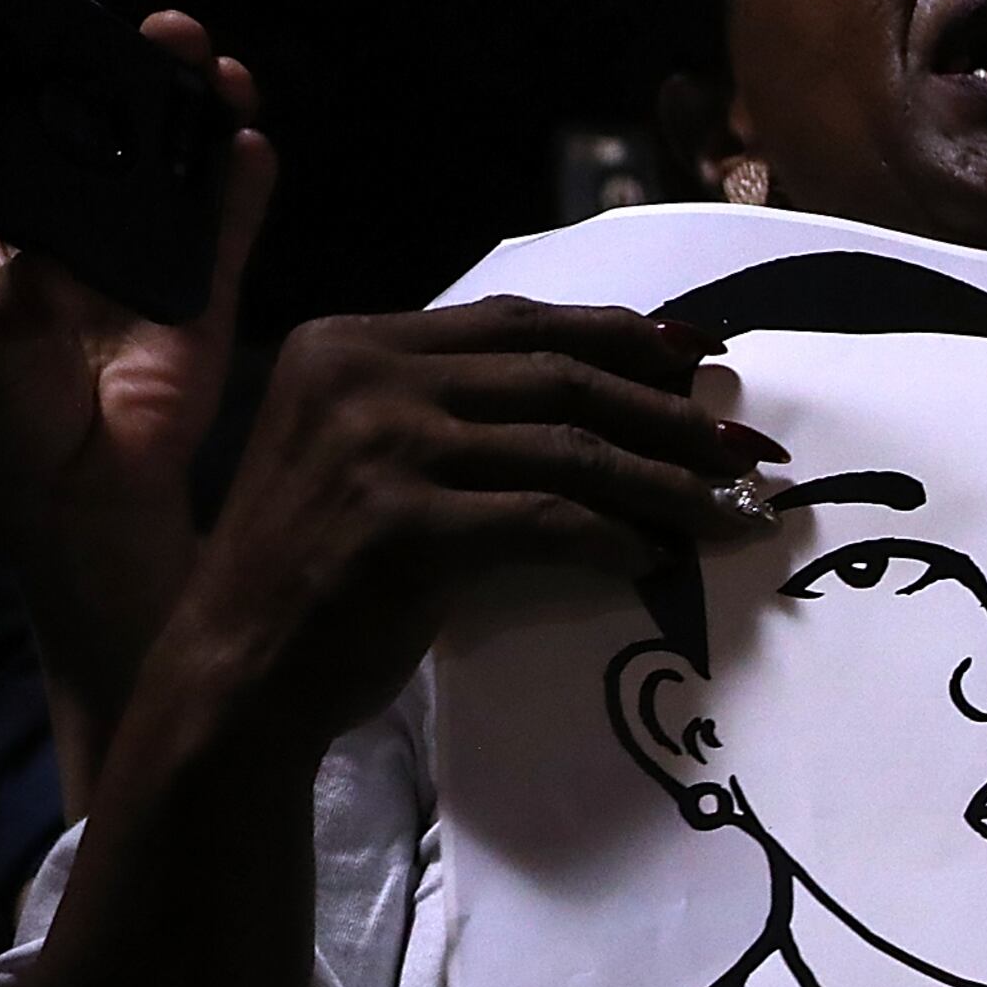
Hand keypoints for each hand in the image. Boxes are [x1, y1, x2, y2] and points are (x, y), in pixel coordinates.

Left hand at [0, 13, 276, 736]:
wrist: (98, 529)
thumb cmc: (18, 449)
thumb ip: (17, 281)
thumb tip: (65, 228)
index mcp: (3, 255)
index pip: (20, 157)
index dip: (39, 100)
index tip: (62, 48)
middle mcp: (77, 256)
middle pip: (108, 152)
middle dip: (130, 91)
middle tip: (158, 40)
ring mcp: (144, 283)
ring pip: (172, 184)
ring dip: (193, 125)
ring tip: (213, 69)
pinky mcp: (203, 314)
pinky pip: (224, 238)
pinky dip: (239, 192)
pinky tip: (250, 144)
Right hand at [166, 298, 783, 745]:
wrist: (240, 664)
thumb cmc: (324, 573)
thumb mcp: (378, 459)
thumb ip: (459, 412)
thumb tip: (610, 401)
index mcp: (354, 340)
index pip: (517, 322)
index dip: (622, 337)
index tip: (702, 362)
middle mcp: (362, 373)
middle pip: (560, 375)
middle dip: (670, 415)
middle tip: (746, 451)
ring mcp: (379, 443)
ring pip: (571, 448)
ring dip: (670, 484)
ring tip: (734, 513)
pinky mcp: (403, 520)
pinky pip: (549, 519)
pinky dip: (619, 539)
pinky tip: (660, 560)